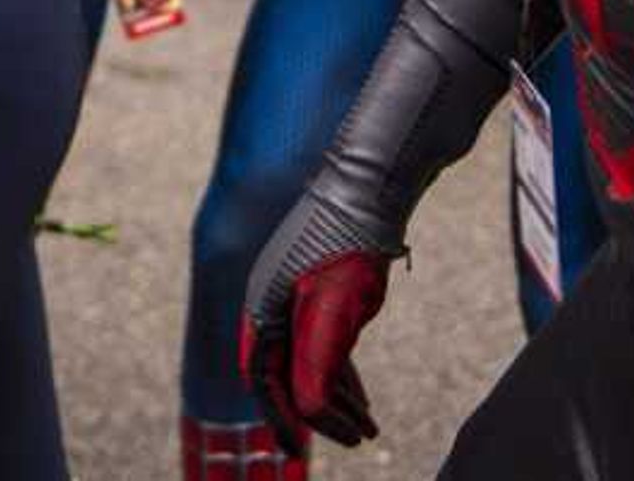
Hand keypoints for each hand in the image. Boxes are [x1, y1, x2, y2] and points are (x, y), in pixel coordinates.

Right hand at [241, 185, 398, 448]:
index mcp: (263, 309)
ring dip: (336, 396)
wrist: (369, 184)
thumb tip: (305, 413)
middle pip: (287, 373)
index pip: (264, 379)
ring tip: (369, 426)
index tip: (299, 448)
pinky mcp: (319, 286)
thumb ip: (315, 365)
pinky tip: (363, 394)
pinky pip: (323, 342)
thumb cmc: (347, 244)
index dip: (281, 417)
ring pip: (309, 359)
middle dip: (319, 413)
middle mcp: (271, 303)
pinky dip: (341, 371)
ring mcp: (295, 292)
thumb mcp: (334, 312)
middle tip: (355, 440)